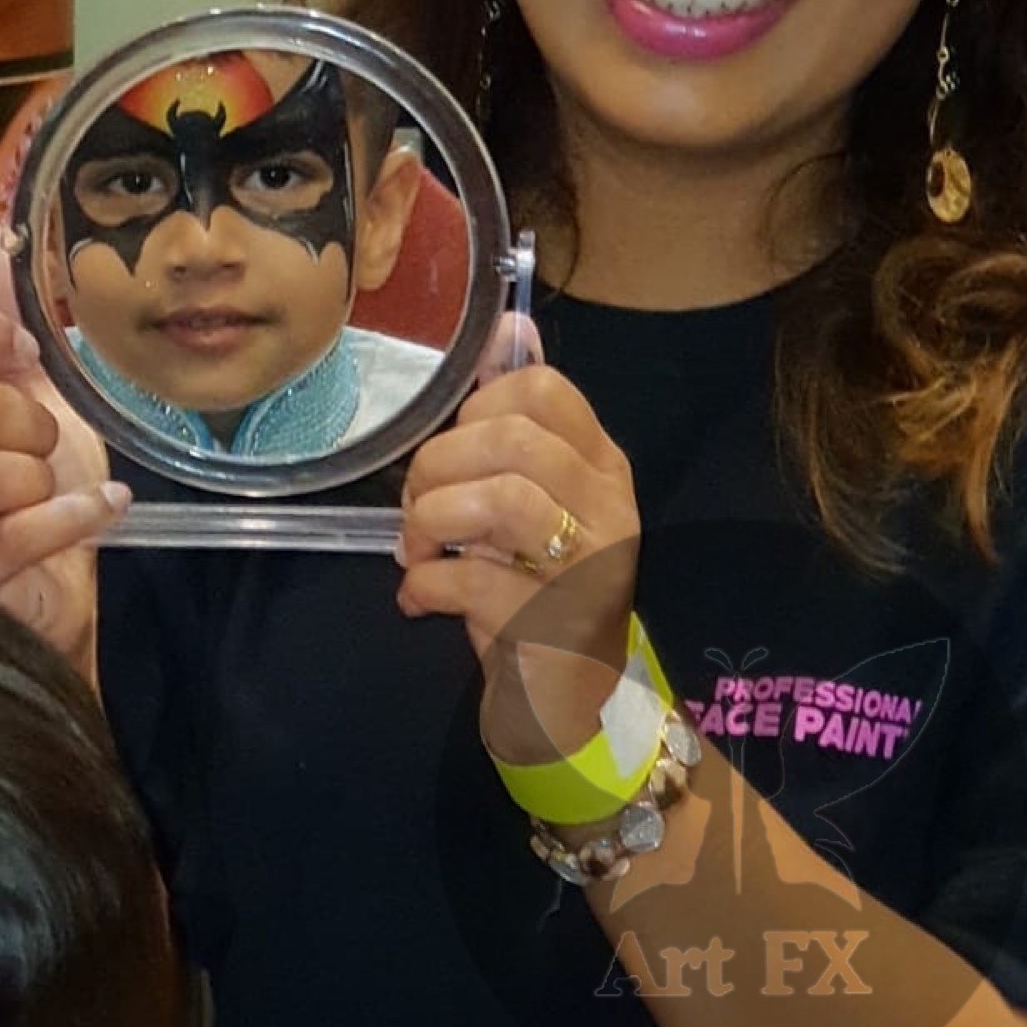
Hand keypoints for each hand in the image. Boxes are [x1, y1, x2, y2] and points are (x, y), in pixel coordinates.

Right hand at [0, 221, 122, 672]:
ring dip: (46, 481)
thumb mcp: (24, 394)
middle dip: (32, 423)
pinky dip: (75, 516)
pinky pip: (18, 534)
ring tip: (51, 492)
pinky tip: (99, 508)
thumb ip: (0, 322)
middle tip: (41, 446)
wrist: (46, 592)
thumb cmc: (24, 490)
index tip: (19, 353)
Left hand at [396, 330, 638, 765]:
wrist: (565, 704)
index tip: (453, 449)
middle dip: (438, 465)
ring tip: (417, 548)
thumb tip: (510, 322)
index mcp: (602, 464)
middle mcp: (609, 507)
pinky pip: (473, 580)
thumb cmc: (536, 586)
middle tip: (418, 506)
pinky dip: (427, 584)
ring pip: (500, 498)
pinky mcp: (556, 624)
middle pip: (513, 439)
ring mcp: (590, 567)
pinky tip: (420, 596)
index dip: (474, 406)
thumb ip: (513, 418)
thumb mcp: (526, 496)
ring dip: (431, 519)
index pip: (543, 388)